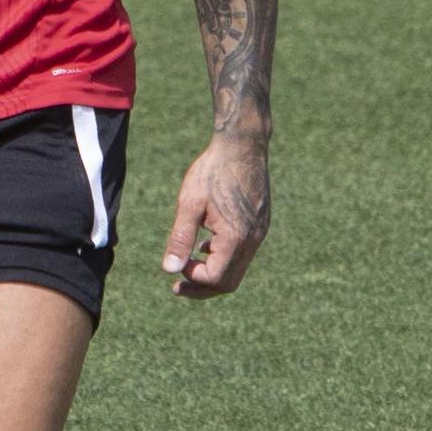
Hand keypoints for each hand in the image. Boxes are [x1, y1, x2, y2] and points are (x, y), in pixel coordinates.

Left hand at [161, 134, 269, 298]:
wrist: (243, 144)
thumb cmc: (213, 170)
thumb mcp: (189, 203)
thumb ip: (180, 239)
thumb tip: (169, 270)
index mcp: (235, 237)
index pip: (215, 279)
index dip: (193, 279)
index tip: (176, 266)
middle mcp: (253, 239)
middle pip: (229, 281)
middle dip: (203, 286)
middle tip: (178, 286)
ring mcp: (260, 232)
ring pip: (238, 268)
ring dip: (214, 271)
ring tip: (190, 262)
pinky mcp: (261, 223)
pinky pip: (244, 252)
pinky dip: (225, 257)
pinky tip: (207, 243)